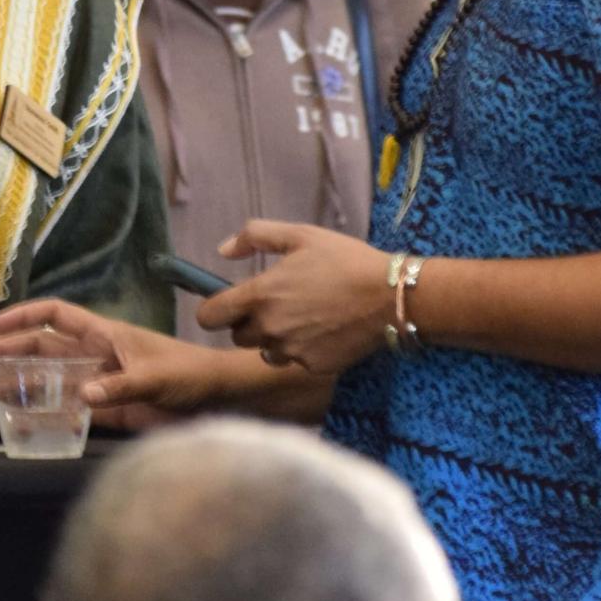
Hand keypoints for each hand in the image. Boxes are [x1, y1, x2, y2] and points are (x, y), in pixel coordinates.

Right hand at [0, 300, 234, 429]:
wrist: (217, 398)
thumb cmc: (190, 374)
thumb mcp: (156, 377)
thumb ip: (120, 385)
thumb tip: (81, 396)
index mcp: (104, 334)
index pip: (55, 316)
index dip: (22, 317)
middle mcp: (94, 356)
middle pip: (40, 350)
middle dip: (4, 353)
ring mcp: (98, 383)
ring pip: (46, 382)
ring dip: (14, 386)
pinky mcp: (107, 410)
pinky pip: (66, 413)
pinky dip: (41, 418)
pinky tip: (17, 425)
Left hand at [196, 221, 392, 372]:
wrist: (390, 297)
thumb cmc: (344, 260)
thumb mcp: (299, 234)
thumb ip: (255, 236)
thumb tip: (223, 251)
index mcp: (260, 295)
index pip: (210, 316)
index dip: (214, 310)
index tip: (226, 303)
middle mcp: (270, 328)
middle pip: (237, 336)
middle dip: (248, 322)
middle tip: (275, 305)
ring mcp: (291, 351)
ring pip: (264, 351)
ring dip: (272, 339)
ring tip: (300, 319)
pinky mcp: (313, 366)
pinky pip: (294, 361)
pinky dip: (301, 350)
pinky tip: (322, 331)